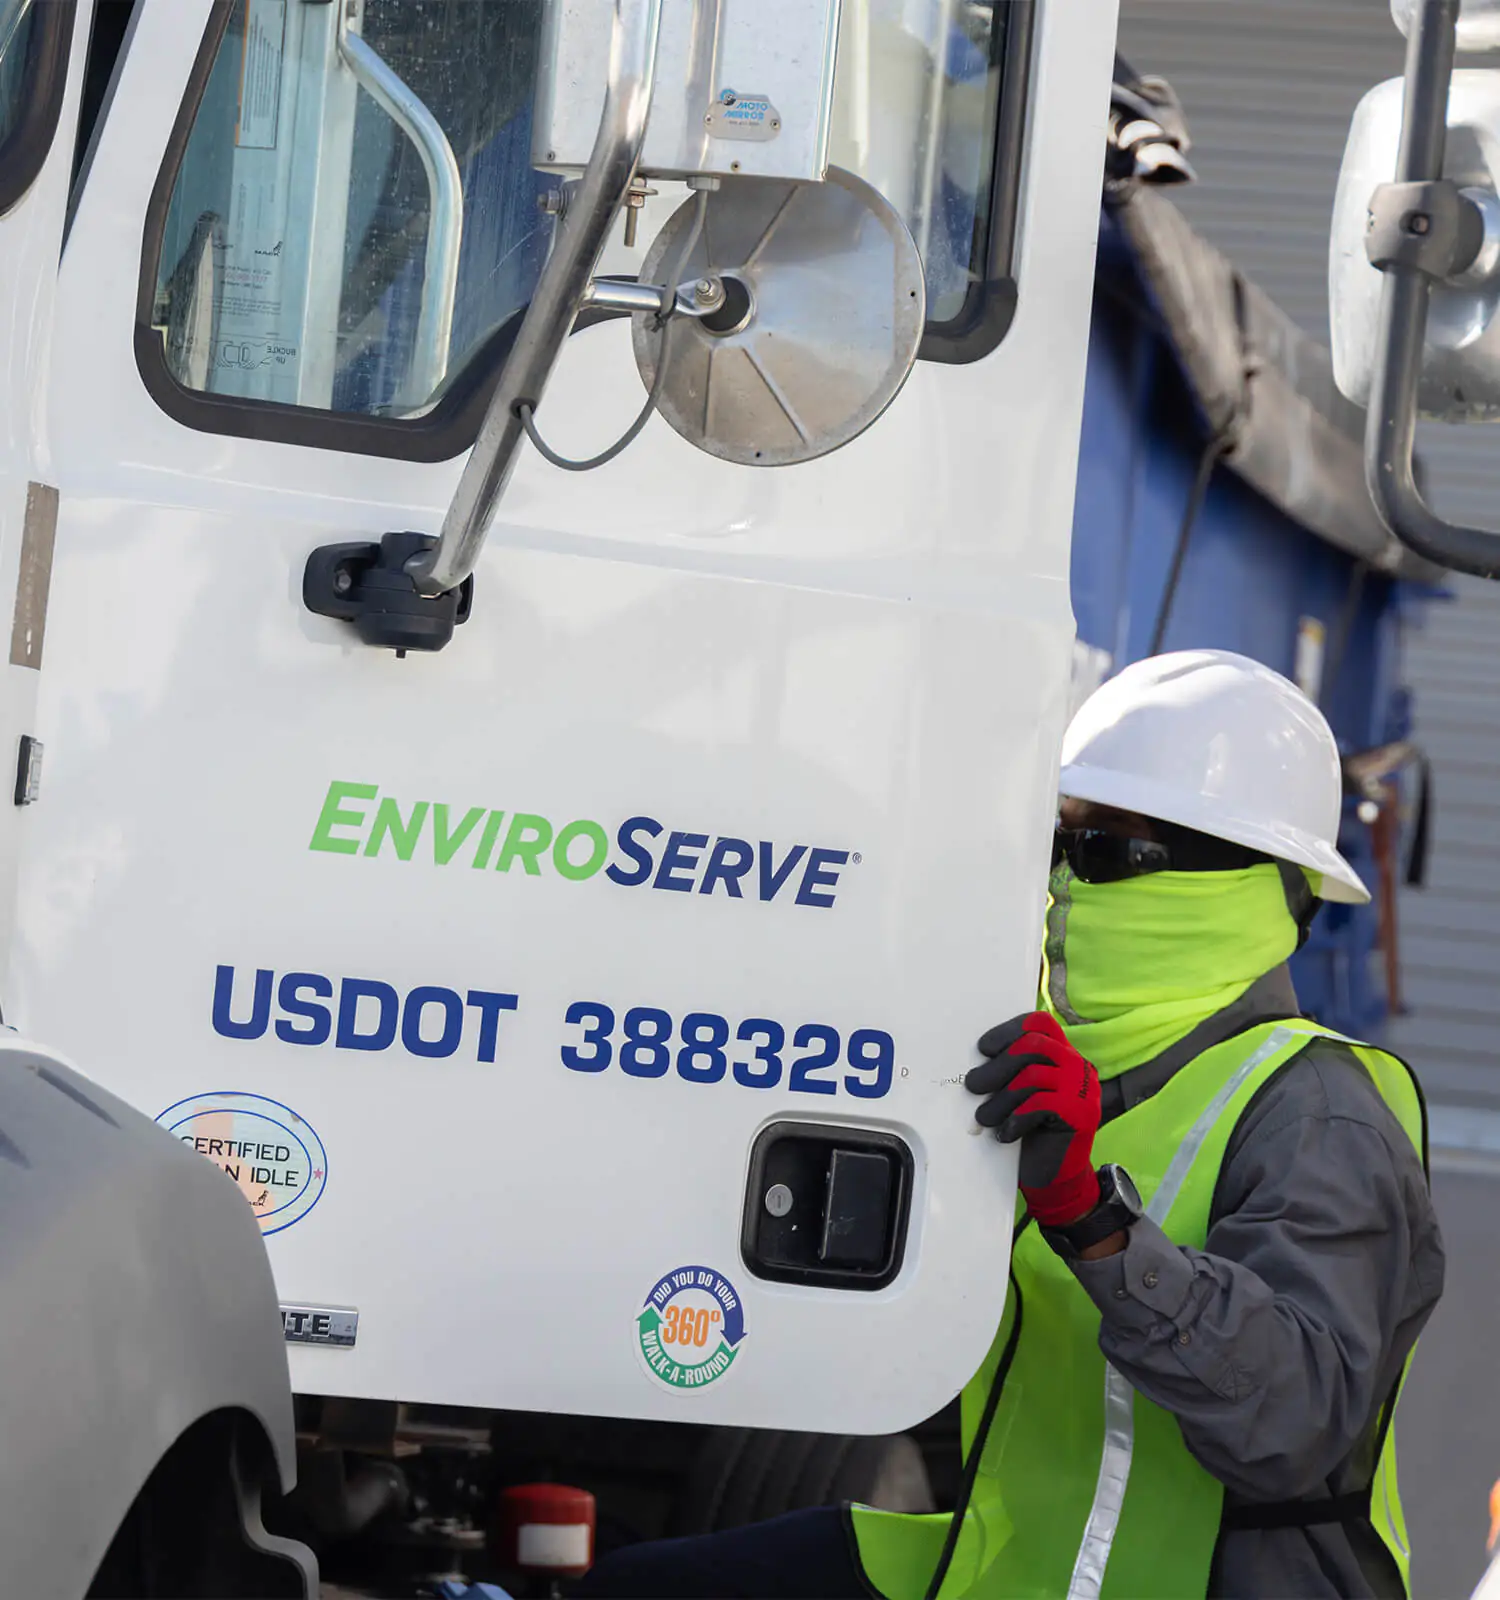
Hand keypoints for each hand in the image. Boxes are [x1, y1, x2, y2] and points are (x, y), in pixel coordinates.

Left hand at [965, 1011, 1101, 1224]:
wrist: (1055, 1176)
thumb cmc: (1031, 1132)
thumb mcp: (1019, 1094)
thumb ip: (1010, 1071)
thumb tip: (976, 1058)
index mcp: (1064, 1055)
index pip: (1039, 1024)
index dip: (1008, 1031)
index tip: (983, 1049)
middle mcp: (1078, 1067)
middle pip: (1034, 1045)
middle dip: (998, 1065)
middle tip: (973, 1084)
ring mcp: (1083, 1090)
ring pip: (1034, 1075)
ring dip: (1002, 1097)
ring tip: (986, 1116)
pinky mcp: (1081, 1115)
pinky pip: (1041, 1104)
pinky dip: (1016, 1117)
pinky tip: (1006, 1133)